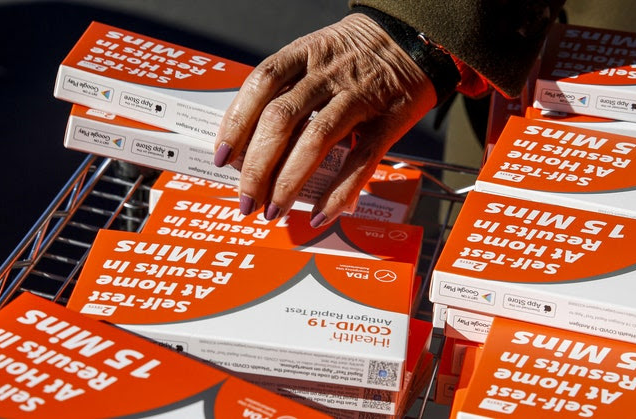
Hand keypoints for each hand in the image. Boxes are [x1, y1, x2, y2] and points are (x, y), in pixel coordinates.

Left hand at [214, 12, 435, 226]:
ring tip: (273, 209)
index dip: (236, 122)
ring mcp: (359, 97)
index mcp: (304, 54)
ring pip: (316, 140)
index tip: (221, 157)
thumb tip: (248, 141)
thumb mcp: (314, 55)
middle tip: (246, 198)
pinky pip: (361, 161)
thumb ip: (285, 89)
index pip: (260, 85)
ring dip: (289, 181)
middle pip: (281, 118)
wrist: (414, 39)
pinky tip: (321, 213)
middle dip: (257, 165)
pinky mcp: (388, 121)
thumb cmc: (354, 55)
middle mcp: (327, 74)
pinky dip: (339, 192)